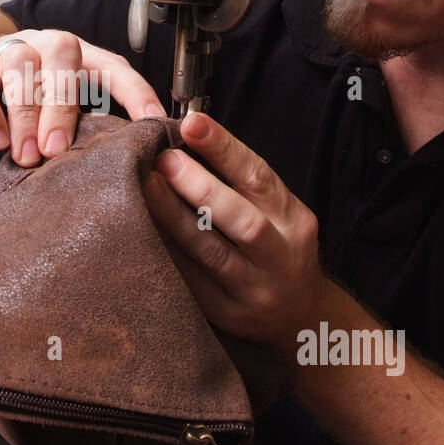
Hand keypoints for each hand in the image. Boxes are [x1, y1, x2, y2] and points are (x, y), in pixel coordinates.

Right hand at [0, 29, 166, 166]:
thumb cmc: (22, 104)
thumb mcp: (58, 114)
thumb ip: (87, 129)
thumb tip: (126, 164)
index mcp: (75, 57)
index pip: (112, 66)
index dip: (136, 91)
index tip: (153, 122)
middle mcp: (42, 45)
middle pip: (62, 52)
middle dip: (63, 104)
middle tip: (56, 150)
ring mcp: (3, 50)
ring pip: (19, 64)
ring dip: (25, 114)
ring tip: (25, 156)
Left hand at [143, 112, 328, 350]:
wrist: (300, 321)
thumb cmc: (276, 252)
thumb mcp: (277, 214)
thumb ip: (240, 183)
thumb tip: (186, 136)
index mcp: (293, 221)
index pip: (260, 178)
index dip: (225, 148)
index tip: (191, 123)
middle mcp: (280, 257)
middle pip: (241, 220)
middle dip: (199, 186)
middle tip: (162, 159)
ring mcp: (255, 291)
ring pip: (212, 254)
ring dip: (174, 218)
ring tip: (145, 188)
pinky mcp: (228, 316)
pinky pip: (191, 283)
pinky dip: (167, 253)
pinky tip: (143, 230)